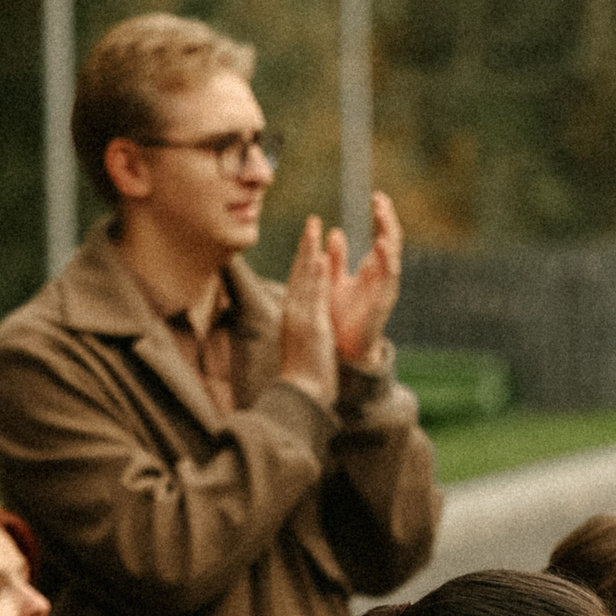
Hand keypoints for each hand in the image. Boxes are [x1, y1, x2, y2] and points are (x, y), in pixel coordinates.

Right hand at [277, 214, 346, 405]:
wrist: (300, 394)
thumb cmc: (303, 375)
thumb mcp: (303, 346)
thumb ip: (304, 330)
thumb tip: (304, 323)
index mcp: (295, 317)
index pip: (298, 282)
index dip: (303, 260)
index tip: (310, 242)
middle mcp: (294, 313)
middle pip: (299, 274)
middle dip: (305, 247)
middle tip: (312, 221)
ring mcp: (301, 318)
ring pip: (304, 278)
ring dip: (310, 251)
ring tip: (316, 227)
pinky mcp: (310, 326)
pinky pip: (313, 295)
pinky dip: (316, 275)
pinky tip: (321, 257)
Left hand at [330, 191, 403, 369]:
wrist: (343, 350)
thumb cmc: (340, 318)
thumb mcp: (334, 282)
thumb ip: (336, 260)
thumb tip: (335, 233)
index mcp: (371, 270)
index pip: (381, 236)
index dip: (381, 217)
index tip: (377, 196)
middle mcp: (382, 277)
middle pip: (391, 240)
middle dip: (387, 219)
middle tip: (381, 198)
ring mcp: (385, 288)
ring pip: (393, 255)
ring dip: (388, 233)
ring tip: (383, 213)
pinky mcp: (383, 301)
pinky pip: (389, 277)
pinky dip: (387, 259)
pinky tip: (382, 244)